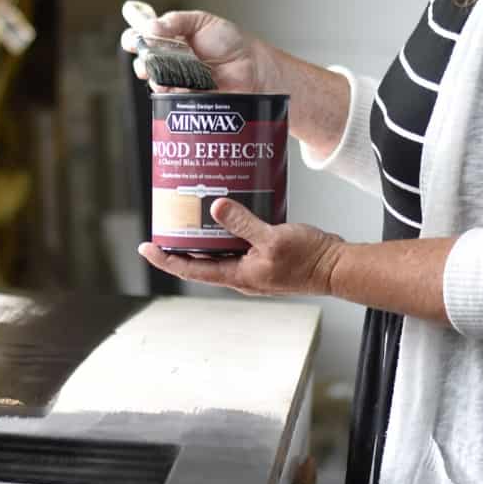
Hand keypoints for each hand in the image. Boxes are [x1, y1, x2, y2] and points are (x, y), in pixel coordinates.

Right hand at [120, 9, 274, 93]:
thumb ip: (176, 21)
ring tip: (164, 70)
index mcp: (170, 38)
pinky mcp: (186, 97)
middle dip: (141, 59)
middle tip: (148, 55)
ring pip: (153, 80)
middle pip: (142, 61)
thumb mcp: (202, 21)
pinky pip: (170, 97)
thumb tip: (151, 26)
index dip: (132, 38)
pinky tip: (179, 83)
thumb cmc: (231, 42)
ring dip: (153, 76)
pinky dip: (170, 90)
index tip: (133, 39)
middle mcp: (170, 60)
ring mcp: (177, 80)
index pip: (141, 38)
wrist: (252, 66)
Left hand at [138, 199, 343, 297]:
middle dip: (179, 244)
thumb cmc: (309, 259)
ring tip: (187, 214)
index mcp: (238, 275)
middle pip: (199, 261)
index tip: (145, 248)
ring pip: (218, 252)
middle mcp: (240, 274)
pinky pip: (237, 244)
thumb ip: (243, 224)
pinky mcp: (264, 256)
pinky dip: (226, 230)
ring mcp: (252, 266)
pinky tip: (226, 213)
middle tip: (164, 223)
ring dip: (202, 236)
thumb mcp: (273, 238)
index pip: (190, 269)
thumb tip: (215, 208)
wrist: (337, 267)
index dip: (165, 259)